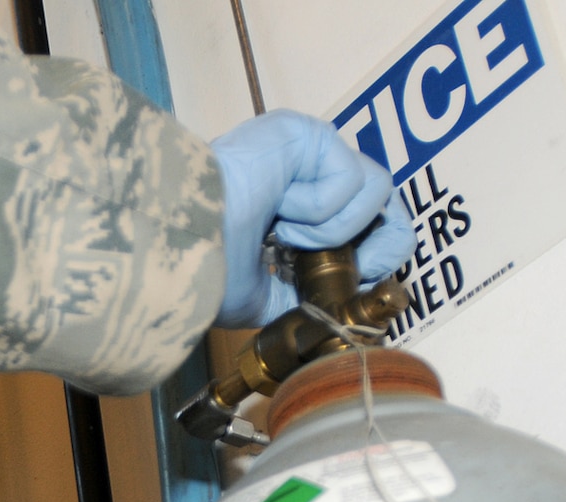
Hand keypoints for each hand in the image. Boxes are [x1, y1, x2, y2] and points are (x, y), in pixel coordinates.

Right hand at [212, 110, 414, 327]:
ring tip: (288, 234)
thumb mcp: (262, 299)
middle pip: (383, 198)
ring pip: (373, 188)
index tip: (361, 281)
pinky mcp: (307, 134)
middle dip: (383, 241)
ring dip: (334, 227)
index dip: (377, 252)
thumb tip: (339, 304)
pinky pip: (350, 176)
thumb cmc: (203, 269)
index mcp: (292, 213)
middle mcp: (304, 178)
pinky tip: (280, 209)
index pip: (361, 222)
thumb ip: (299, 296)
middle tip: (360, 265)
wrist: (182, 243)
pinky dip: (320, 209)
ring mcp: (307, 153)